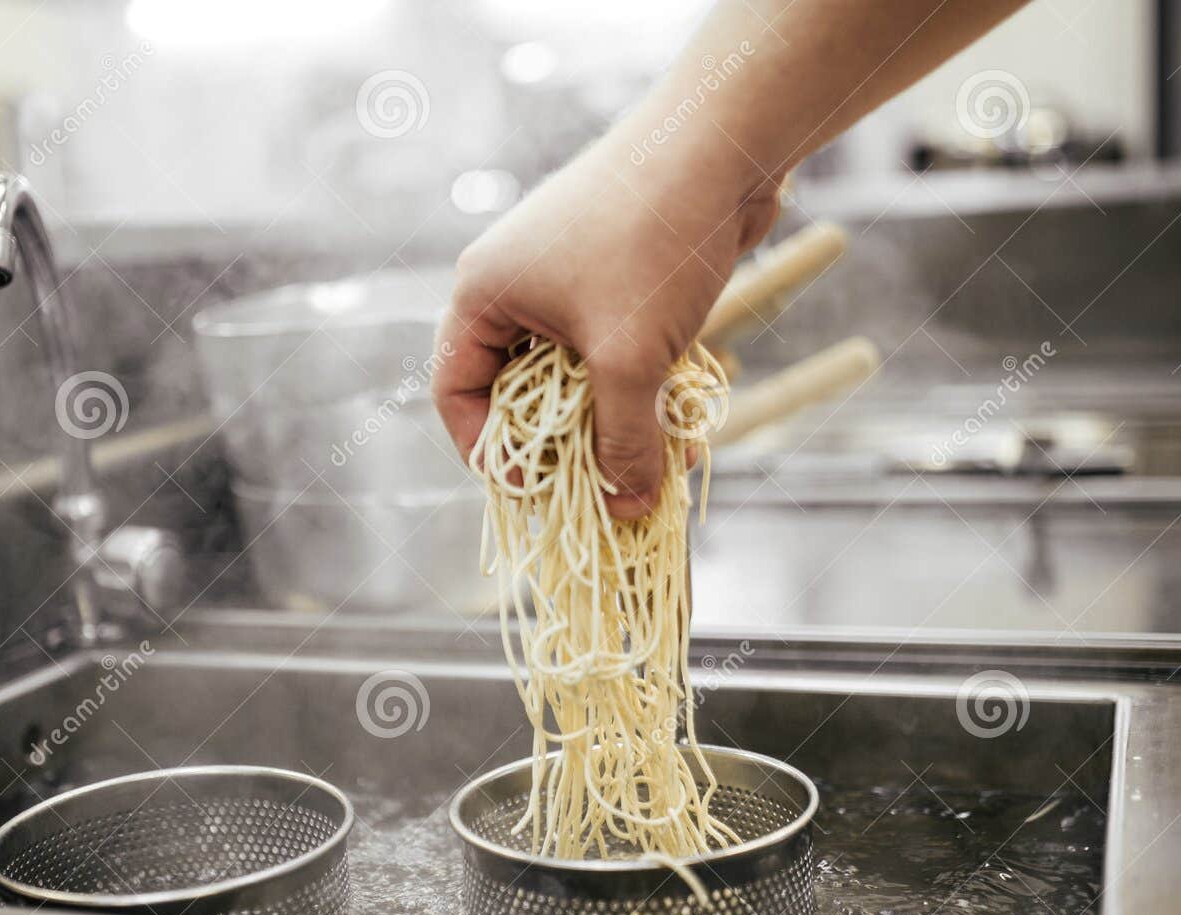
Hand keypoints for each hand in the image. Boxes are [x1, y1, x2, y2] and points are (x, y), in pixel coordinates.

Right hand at [433, 117, 780, 517]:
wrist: (724, 140)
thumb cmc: (653, 240)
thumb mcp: (631, 358)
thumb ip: (622, 441)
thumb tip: (625, 508)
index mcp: (485, 295)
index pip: (456, 393)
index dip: (488, 452)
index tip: (537, 491)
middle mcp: (517, 286)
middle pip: (520, 393)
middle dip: (565, 446)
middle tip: (605, 489)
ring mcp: (569, 279)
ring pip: (578, 377)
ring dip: (615, 424)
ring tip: (657, 465)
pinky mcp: (620, 277)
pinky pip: (617, 353)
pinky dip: (644, 391)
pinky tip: (685, 425)